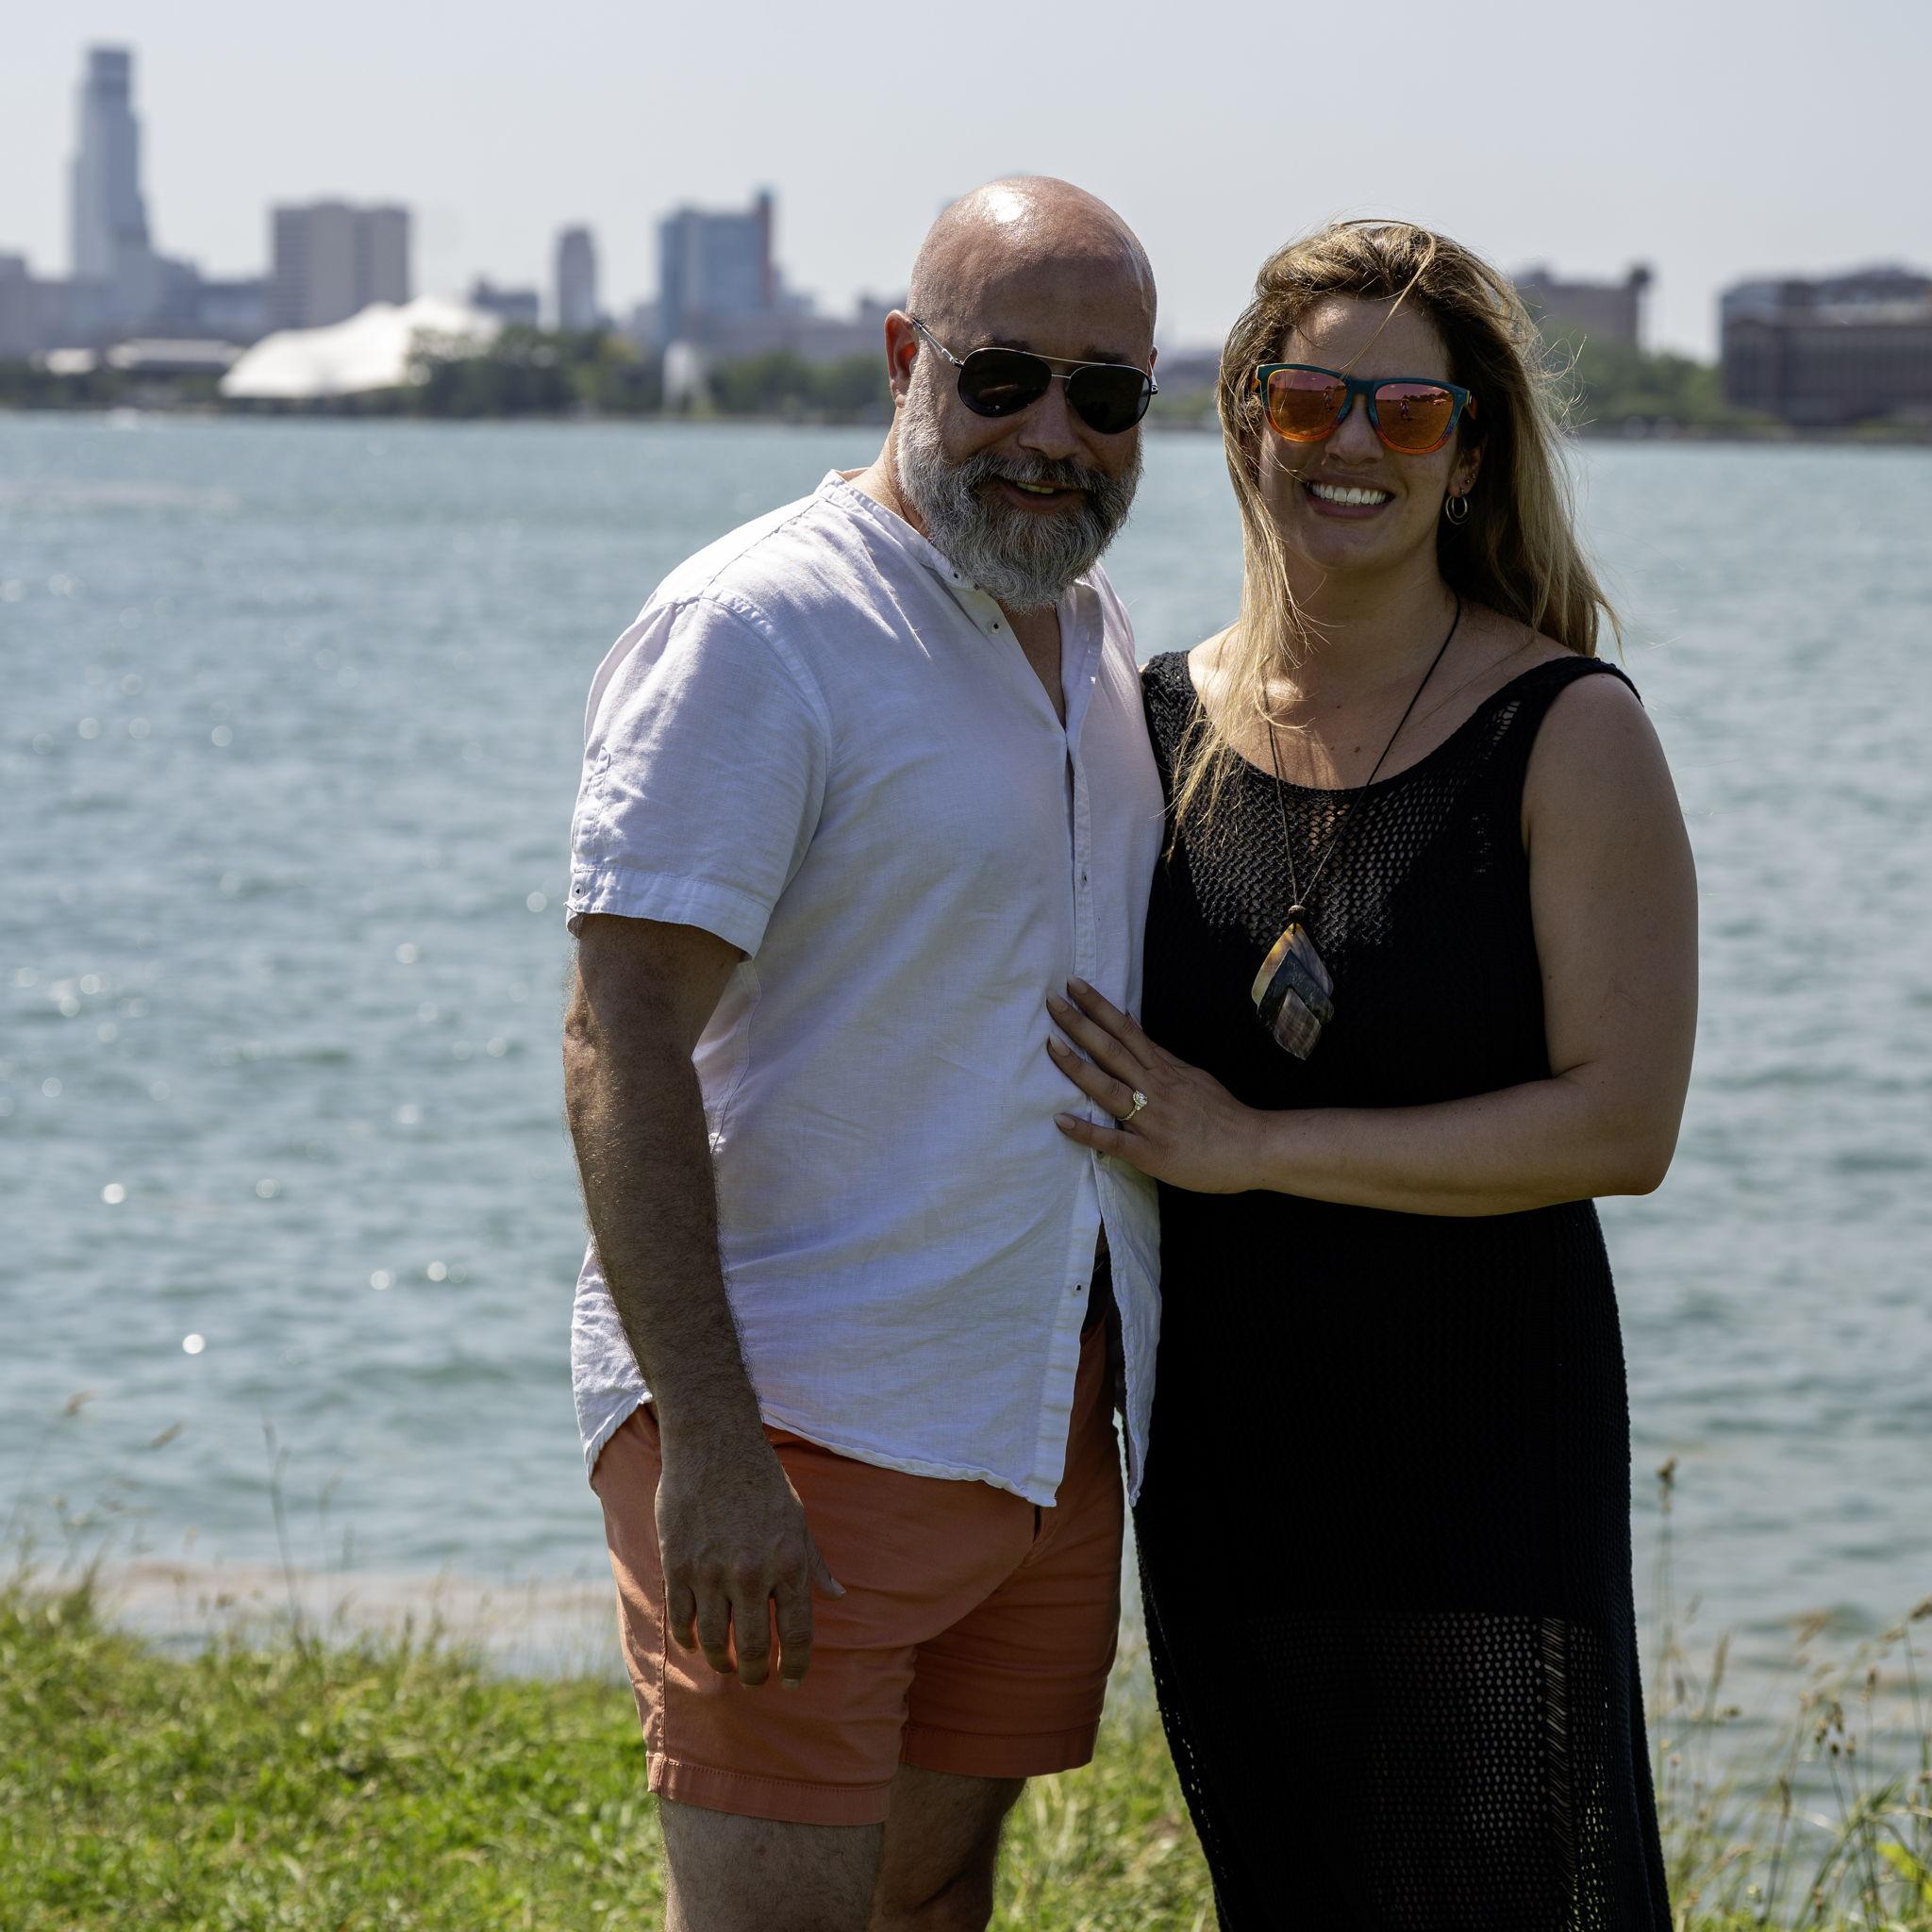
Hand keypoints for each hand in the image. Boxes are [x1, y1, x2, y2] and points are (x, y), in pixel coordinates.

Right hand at [655, 1426, 843, 1688]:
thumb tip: (837, 1596)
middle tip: (755, 1679)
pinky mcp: (677, 1566)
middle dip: (755, 1673)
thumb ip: (814, 1563)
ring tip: (727, 1664)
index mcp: (788, 1563)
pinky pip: (682, 1620)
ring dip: (722, 1661)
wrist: (714, 1444)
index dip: (794, 1666)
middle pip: (752, 1647)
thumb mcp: (797, 1519)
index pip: (796, 1634)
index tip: (790, 1681)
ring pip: (714, 1640)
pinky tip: (696, 1641)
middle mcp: (752, 1574)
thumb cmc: (762, 1480)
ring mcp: (711, 1572)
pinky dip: (689, 1639)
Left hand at [1047, 979, 1261, 1193]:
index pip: (1127, 1031)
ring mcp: (1152, 1119)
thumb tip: (1137, 1037)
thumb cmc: (1223, 1116)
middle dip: (1081, 1025)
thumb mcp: (1194, 1077)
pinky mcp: (1150, 1152)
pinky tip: (1061, 1120)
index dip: (1099, 1007)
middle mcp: (1156, 1088)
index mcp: (1165, 1070)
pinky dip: (1086, 1130)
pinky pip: (1113, 1140)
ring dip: (1078, 1067)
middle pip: (1113, 1050)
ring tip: (1051, 1045)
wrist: (1253, 1148)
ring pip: (1109, 1088)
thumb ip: (1163, 1061)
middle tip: (1053, 1001)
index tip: (1075, 986)